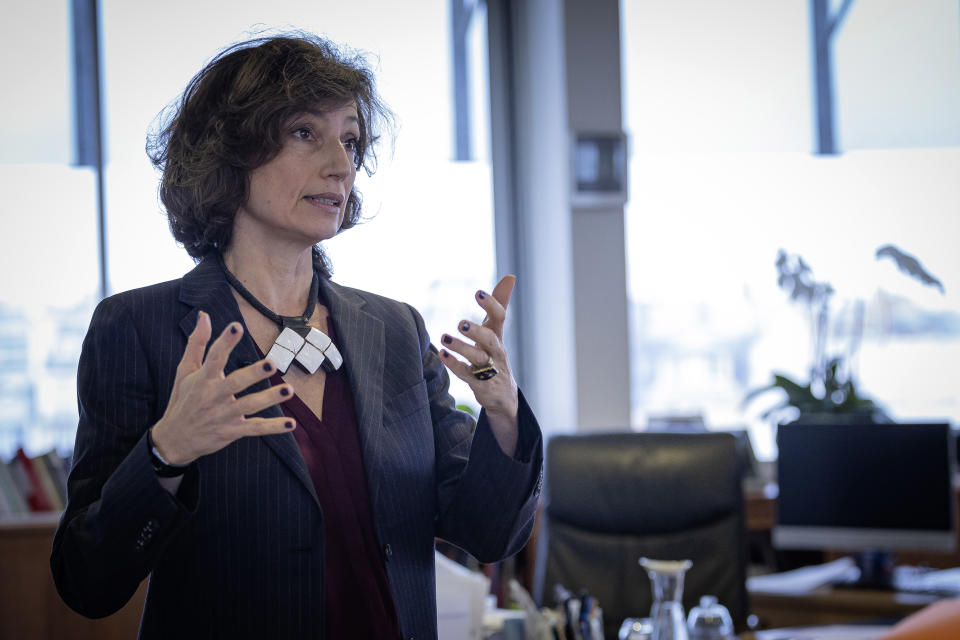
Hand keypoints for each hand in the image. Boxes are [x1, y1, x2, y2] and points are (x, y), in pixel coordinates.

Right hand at [151, 311, 294, 464]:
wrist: (173, 440)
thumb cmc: (182, 400)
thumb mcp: (185, 371)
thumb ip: (197, 343)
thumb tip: (204, 315)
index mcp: (202, 379)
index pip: (214, 358)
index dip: (225, 342)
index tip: (236, 326)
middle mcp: (213, 397)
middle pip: (235, 383)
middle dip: (252, 374)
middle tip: (271, 364)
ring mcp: (223, 415)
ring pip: (249, 405)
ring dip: (269, 398)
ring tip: (288, 390)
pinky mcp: (231, 431)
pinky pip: (254, 428)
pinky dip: (273, 428)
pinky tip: (290, 424)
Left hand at [439, 276, 519, 453]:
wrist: (503, 395)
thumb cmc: (495, 354)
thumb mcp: (497, 329)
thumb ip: (500, 303)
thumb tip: (510, 277)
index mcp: (498, 335)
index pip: (499, 317)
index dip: (491, 305)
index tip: (478, 293)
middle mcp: (495, 351)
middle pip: (490, 340)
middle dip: (477, 331)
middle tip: (461, 323)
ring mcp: (489, 369)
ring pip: (478, 358)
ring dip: (462, 348)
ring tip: (444, 338)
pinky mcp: (479, 384)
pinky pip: (466, 374)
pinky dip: (454, 364)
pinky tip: (442, 354)